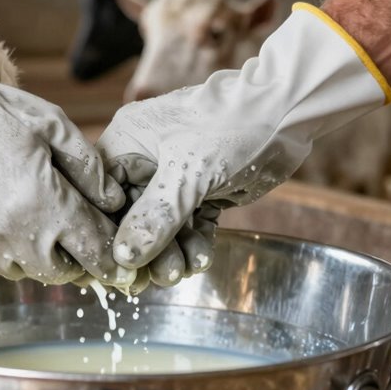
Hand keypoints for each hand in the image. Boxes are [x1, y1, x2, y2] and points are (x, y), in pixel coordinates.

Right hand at [0, 24, 133, 286]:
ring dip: (32, 251)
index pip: (95, 250)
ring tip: (24, 213)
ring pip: (21, 270)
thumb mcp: (49, 124)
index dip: (109, 255)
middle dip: (72, 256)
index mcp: (46, 206)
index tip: (113, 255)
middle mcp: (13, 238)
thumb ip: (89, 168)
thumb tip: (113, 202)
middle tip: (70, 232)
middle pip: (60, 271)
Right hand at [98, 3, 390, 275]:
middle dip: (147, 249)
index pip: (102, 198)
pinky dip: (194, 241)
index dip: (108, 236)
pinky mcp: (201, 187)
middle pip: (132, 216)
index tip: (117, 270)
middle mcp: (143, 158)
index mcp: (125, 143)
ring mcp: (173, 174)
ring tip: (185, 270)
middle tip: (159, 277)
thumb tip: (123, 256)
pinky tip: (201, 259)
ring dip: (173, 251)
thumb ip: (155, 216)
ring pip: (162, 225)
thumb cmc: (231, 126)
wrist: (288, 112)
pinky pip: (188, 223)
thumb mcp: (188, 174)